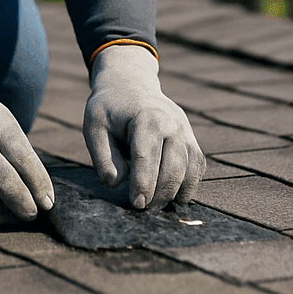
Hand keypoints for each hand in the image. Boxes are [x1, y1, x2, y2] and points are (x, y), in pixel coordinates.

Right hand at [0, 58, 53, 225]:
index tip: (47, 204)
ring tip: (4, 214)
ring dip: (0, 218)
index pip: (25, 163)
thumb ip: (21, 153)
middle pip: (8, 189)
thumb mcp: (1, 121)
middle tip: (30, 215)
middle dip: (25, 208)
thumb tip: (42, 196)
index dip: (40, 188)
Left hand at [84, 44, 204, 209]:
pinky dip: (189, 184)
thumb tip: (115, 182)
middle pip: (173, 167)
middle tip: (143, 208)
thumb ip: (103, 156)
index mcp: (147, 118)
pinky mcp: (190, 138)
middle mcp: (172, 124)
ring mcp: (185, 131)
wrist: (130, 84)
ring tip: (157, 206)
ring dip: (176, 193)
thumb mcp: (95, 127)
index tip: (136, 204)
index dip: (143, 184)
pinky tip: (174, 196)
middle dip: (160, 194)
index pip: (147, 157)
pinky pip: (197, 165)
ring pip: (190, 170)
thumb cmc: (109, 109)